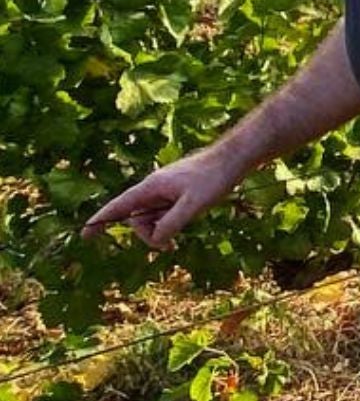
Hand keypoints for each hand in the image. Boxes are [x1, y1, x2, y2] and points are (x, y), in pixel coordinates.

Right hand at [83, 149, 237, 251]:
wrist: (235, 157)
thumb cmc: (214, 177)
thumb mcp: (192, 205)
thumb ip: (170, 225)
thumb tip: (156, 240)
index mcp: (151, 187)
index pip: (118, 207)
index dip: (100, 221)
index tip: (84, 235)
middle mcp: (154, 187)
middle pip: (138, 219)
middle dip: (150, 233)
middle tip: (171, 242)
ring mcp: (166, 189)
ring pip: (154, 217)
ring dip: (166, 227)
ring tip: (190, 216)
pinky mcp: (178, 191)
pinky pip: (167, 212)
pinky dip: (174, 220)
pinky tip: (192, 214)